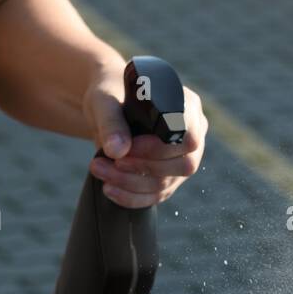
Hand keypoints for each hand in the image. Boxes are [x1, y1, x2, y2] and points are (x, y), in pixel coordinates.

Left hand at [83, 73, 207, 207]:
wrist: (107, 110)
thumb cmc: (110, 96)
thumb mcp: (105, 102)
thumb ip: (111, 123)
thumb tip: (117, 151)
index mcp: (186, 107)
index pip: (188, 136)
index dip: (159, 148)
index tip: (129, 148)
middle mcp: (192, 134)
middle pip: (183, 165)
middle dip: (142, 167)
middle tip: (110, 160)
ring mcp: (182, 159)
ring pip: (166, 183)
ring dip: (130, 183)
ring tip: (99, 170)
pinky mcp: (169, 179)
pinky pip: (156, 196)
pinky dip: (131, 197)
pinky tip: (109, 189)